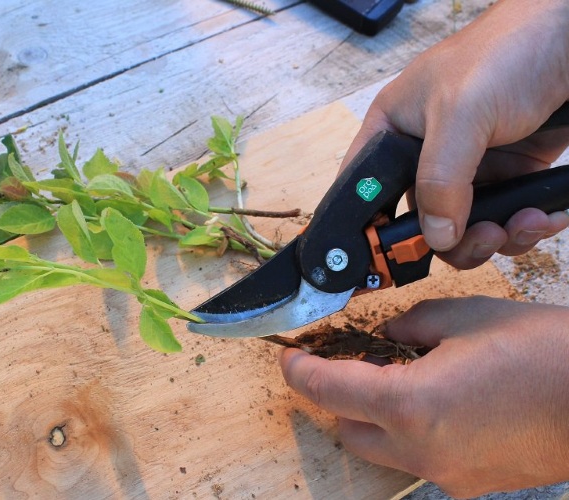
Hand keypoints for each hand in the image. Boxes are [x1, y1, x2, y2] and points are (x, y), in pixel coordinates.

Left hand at [279, 297, 568, 497]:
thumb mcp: (464, 317)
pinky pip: (419, 459)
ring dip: (374, 416)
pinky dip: (411, 432)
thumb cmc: (544, 353)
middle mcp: (419, 451)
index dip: (300, 370)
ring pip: (380, 449)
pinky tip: (439, 401)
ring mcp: (446, 475)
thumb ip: (408, 326)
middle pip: (347, 428)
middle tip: (358, 359)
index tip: (291, 357)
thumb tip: (385, 338)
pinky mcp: (472, 484)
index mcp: (408, 405)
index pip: (327, 390)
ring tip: (404, 376)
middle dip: (339, 394)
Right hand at [342, 0, 568, 267]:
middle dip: (454, 242)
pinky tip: (546, 213)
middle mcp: (425, 156)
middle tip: (482, 238)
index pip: (364, 193)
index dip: (369, 231)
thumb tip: (436, 237)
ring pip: (466, 230)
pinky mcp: (509, 173)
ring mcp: (469, 168)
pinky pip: (506, 219)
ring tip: (526, 221)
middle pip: (421, 224)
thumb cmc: (507, 52)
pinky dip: (528, 226)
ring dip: (498, 238)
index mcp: (393, 134)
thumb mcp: (461, 113)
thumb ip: (440, 179)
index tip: (386, 262)